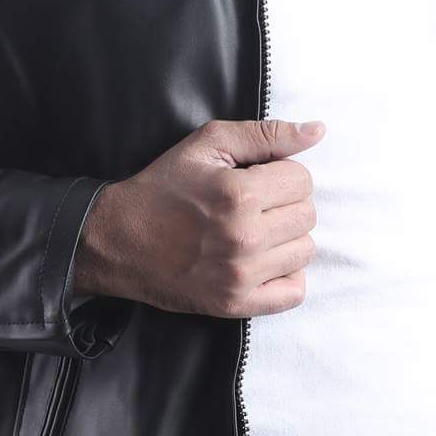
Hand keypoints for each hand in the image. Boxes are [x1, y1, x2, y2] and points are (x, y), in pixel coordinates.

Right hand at [72, 117, 324, 318]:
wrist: (118, 240)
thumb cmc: (164, 187)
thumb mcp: (208, 144)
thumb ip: (266, 134)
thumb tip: (317, 131)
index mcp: (237, 194)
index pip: (302, 180)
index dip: (280, 174)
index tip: (255, 179)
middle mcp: (243, 238)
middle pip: (307, 215)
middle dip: (284, 204)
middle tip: (252, 205)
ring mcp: (240, 276)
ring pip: (305, 251)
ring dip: (285, 238)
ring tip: (253, 232)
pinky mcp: (236, 304)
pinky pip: (294, 292)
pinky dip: (285, 276)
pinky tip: (262, 261)